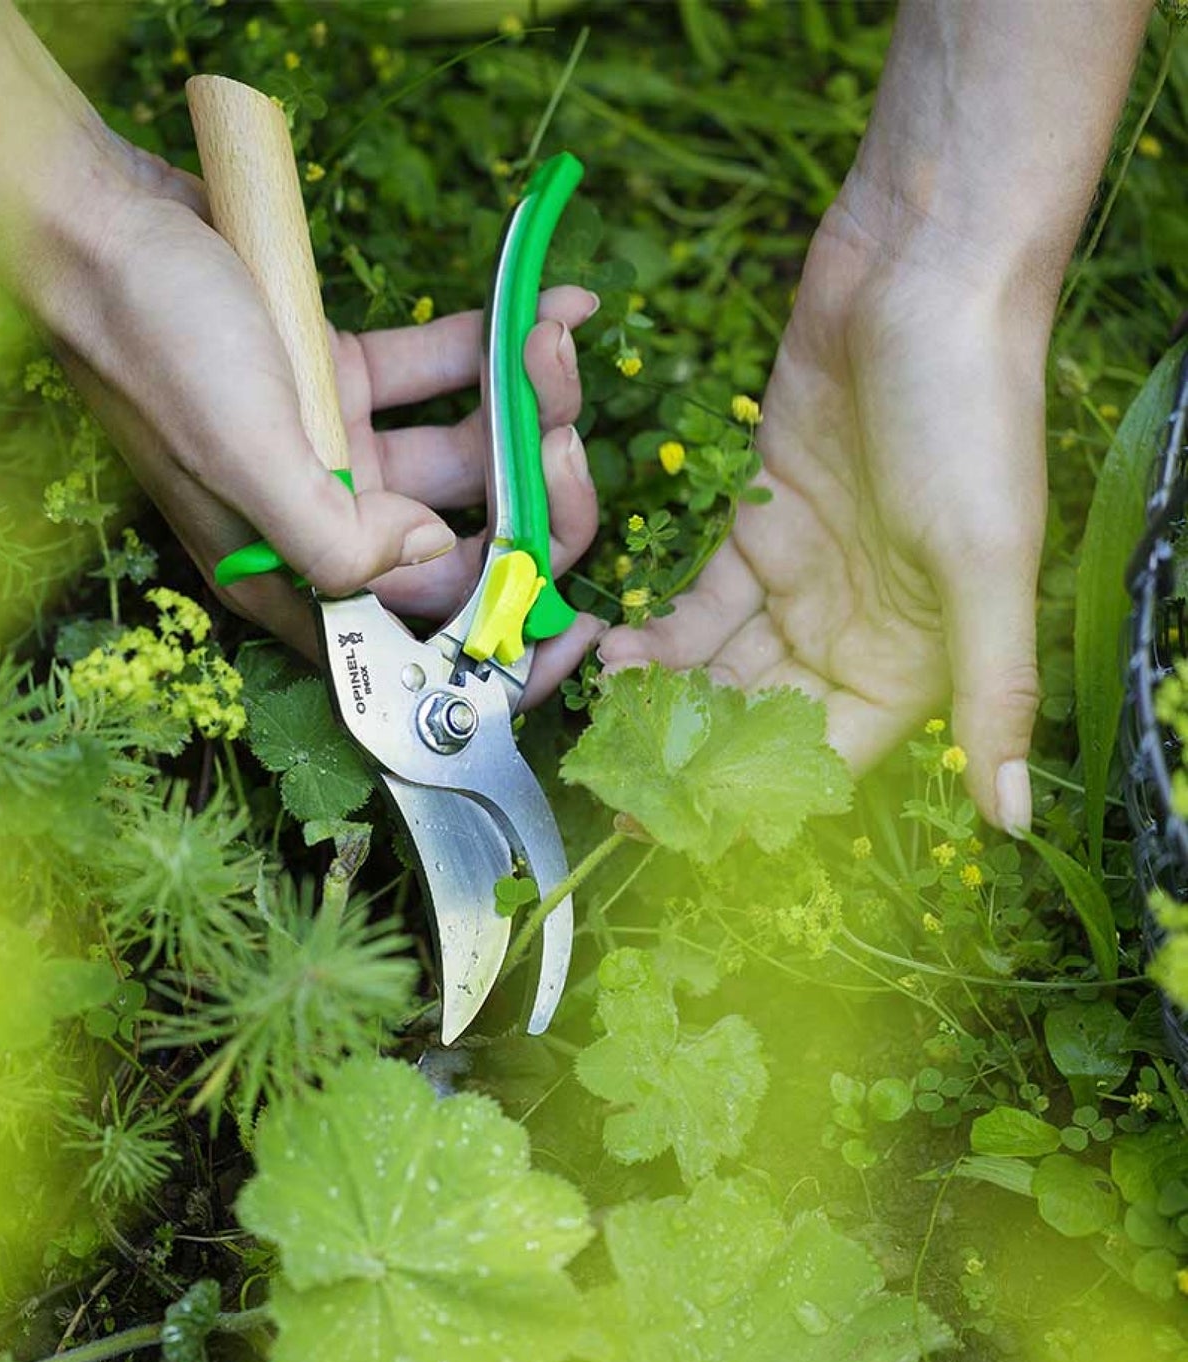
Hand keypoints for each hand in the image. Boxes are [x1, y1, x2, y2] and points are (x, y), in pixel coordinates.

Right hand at [34, 143, 602, 704]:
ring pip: (467, 454)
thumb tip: (429, 554)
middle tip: (566, 438)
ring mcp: (342, 450)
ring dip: (527, 407)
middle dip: (532, 499)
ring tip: (553, 342)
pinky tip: (552, 301)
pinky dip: (497, 343)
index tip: (579, 626)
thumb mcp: (241, 455)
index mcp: (290, 575)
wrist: (101, 218)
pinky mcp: (347, 378)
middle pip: (463, 545)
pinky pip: (444, 373)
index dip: (501, 644)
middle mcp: (323, 524)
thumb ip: (335, 538)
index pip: (416, 640)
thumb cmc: (154, 342)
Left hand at [597, 192, 1048, 832]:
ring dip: (666, 697)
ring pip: (721, 666)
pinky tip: (617, 649)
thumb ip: (994, 693)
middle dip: (692, 754)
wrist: (921, 275)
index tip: (684, 824)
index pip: (826, 756)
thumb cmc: (973, 417)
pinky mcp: (757, 524)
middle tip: (620, 784)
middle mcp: (857, 630)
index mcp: (916, 658)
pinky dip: (660, 631)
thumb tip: (1013, 822)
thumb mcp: (988, 564)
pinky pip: (701, 602)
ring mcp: (803, 577)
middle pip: (761, 720)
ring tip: (608, 715)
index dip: (758, 797)